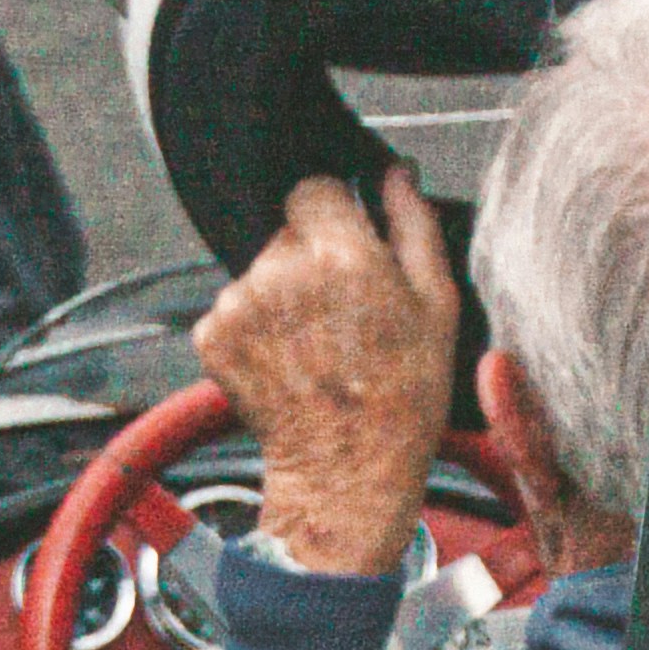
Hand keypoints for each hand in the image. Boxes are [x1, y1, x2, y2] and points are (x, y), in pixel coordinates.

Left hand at [190, 170, 459, 577]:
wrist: (348, 475)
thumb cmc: (402, 398)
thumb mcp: (435, 305)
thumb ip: (413, 224)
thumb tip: (396, 174)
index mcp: (340, 255)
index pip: (315, 188)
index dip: (335, 216)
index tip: (349, 252)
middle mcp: (281, 272)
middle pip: (286, 232)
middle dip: (310, 260)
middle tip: (342, 317)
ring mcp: (240, 305)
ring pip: (259, 272)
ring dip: (282, 298)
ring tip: (316, 348)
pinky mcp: (213, 338)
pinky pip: (233, 310)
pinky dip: (254, 330)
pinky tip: (288, 363)